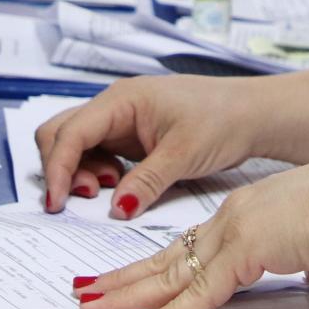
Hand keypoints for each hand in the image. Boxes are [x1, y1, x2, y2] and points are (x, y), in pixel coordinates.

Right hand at [35, 76, 263, 217]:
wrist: (251, 114)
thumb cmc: (222, 119)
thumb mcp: (184, 154)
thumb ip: (146, 182)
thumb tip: (116, 209)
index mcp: (122, 99)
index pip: (71, 132)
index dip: (58, 168)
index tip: (56, 202)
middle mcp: (115, 106)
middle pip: (61, 133)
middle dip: (64, 168)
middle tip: (90, 196)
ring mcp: (120, 121)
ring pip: (76, 146)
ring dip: (81, 172)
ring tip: (110, 191)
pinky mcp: (130, 136)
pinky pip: (97, 154)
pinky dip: (98, 173)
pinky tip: (121, 187)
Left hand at [73, 145, 308, 308]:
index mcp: (248, 214)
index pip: (188, 248)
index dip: (155, 266)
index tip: (129, 280)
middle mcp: (232, 219)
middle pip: (165, 258)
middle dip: (123, 280)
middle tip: (88, 294)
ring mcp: (235, 233)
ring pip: (169, 273)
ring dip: (129, 296)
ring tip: (93, 308)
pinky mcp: (247, 251)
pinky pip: (200, 292)